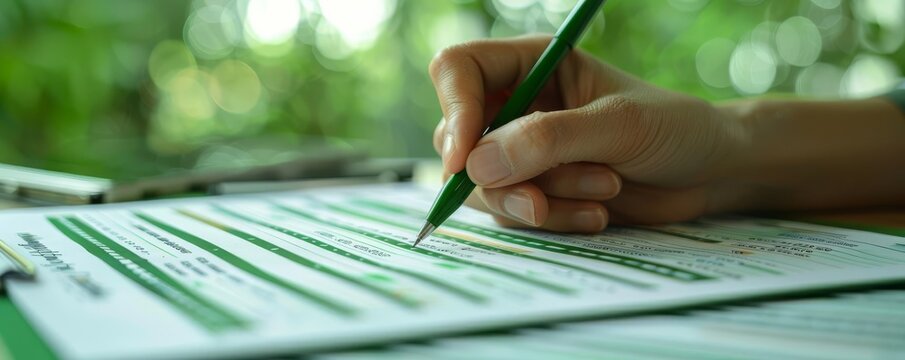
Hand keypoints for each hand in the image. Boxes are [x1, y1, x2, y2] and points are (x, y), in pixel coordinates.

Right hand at [430, 36, 745, 231]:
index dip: (454, 111)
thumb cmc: (674, 128)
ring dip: (541, 199)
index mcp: (531, 64)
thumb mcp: (617, 126)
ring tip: (604, 190)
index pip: (458, 70)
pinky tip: (598, 214)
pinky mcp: (536, 191)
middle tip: (542, 200)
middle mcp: (518, 105)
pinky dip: (555, 219)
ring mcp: (523, 153)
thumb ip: (549, 140)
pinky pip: (514, 213)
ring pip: (485, 184)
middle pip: (459, 139)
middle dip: (505, 176)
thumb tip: (476, 165)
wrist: (708, 174)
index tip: (466, 160)